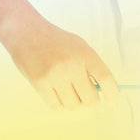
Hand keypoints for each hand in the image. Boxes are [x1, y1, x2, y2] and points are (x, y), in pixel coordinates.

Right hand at [1, 15, 118, 110]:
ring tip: (69, 92)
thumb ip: (90, 65)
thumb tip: (101, 89)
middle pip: (90, 98)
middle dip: (90, 101)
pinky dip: (60, 104)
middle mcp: (72, 65)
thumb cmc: (56, 40)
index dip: (112, 93)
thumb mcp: (79, 46)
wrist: (27, 33)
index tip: (112, 101)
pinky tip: (58, 94)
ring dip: (74, 103)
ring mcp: (56, 76)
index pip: (105, 78)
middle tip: (86, 96)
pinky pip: (56, 106)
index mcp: (85, 54)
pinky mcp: (40, 84)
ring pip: (73, 105)